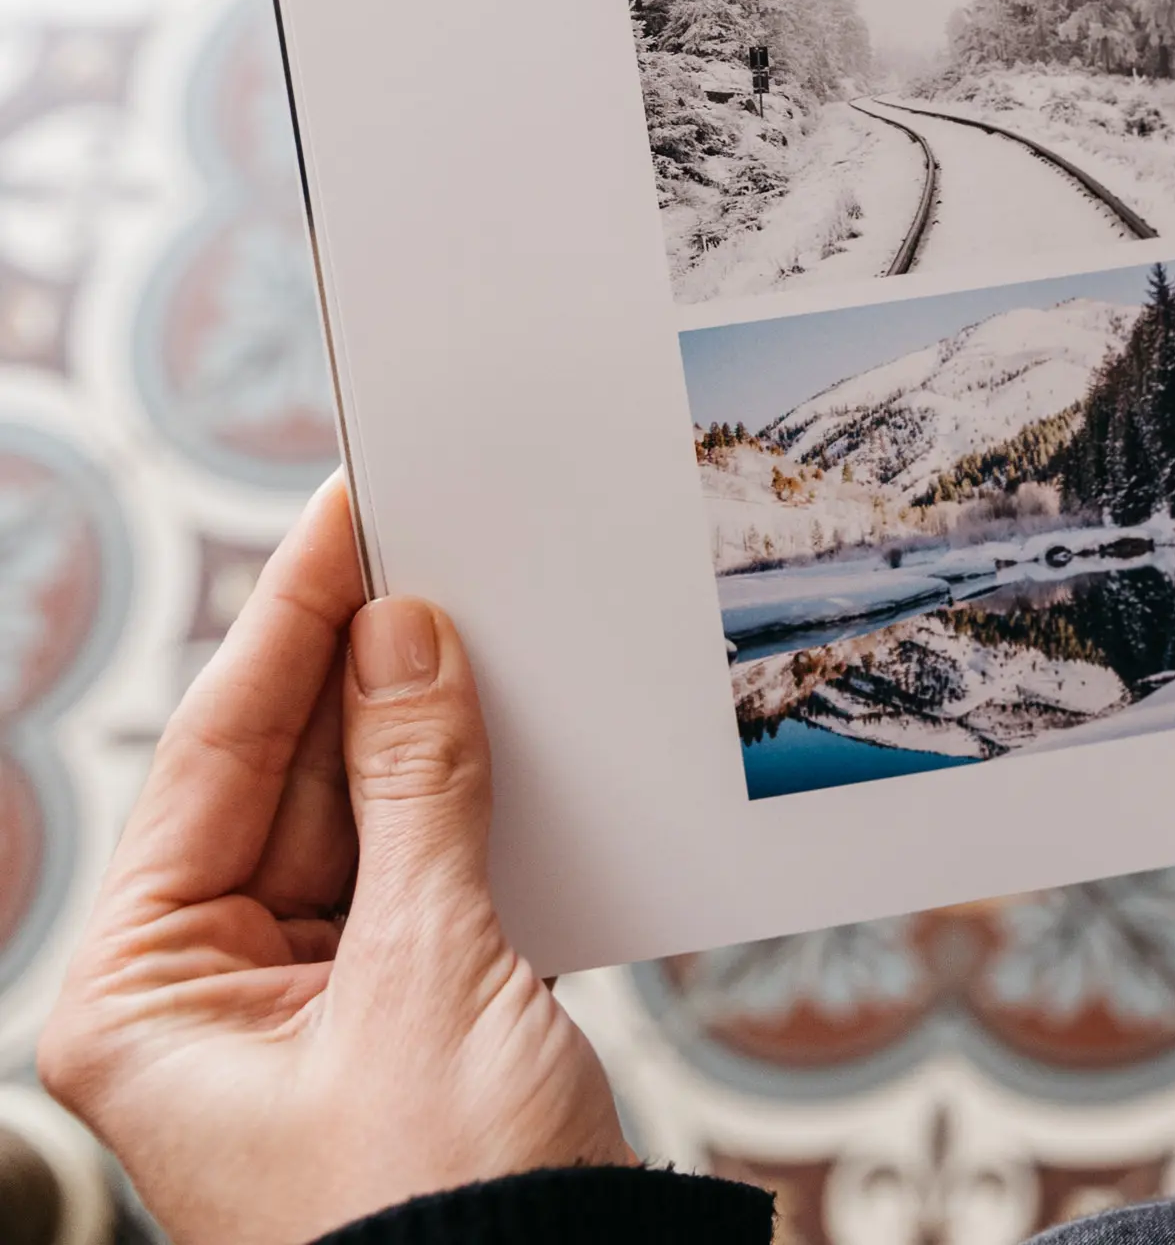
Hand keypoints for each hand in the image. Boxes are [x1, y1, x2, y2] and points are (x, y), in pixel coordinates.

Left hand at [39, 477, 633, 1244]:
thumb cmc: (436, 1205)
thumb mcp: (430, 974)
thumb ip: (416, 792)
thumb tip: (404, 637)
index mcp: (142, 998)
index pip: (213, 757)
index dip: (291, 623)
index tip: (345, 517)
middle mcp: (204, 997)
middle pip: (285, 778)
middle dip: (363, 667)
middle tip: (429, 544)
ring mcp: (303, 1008)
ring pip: (364, 818)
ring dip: (428, 732)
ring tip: (481, 619)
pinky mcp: (396, 1019)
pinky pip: (426, 874)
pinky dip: (474, 806)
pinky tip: (514, 732)